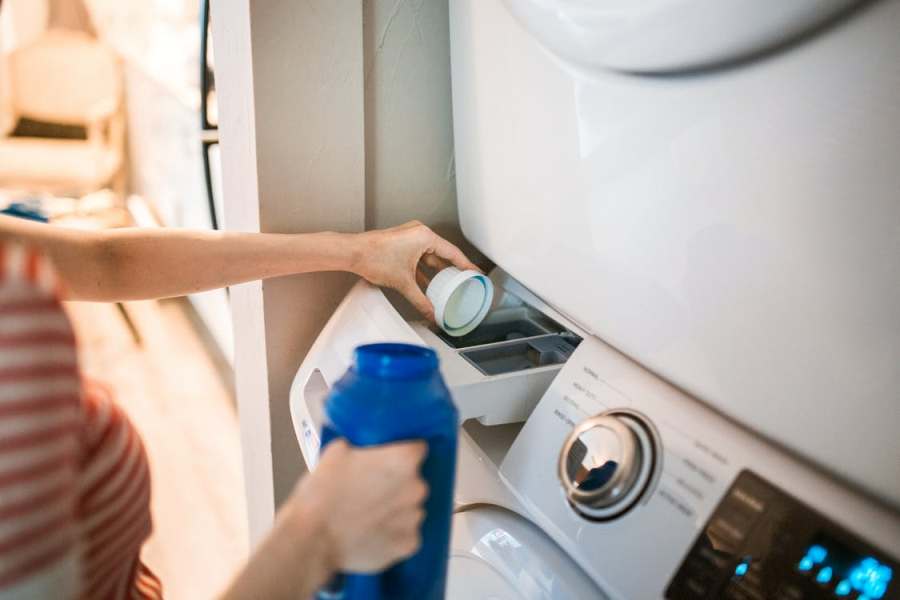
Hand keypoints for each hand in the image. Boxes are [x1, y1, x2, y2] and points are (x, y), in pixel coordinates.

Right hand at [287, 439, 428, 572]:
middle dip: (396, 484)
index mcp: (402, 461)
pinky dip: (393, 534)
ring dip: (395, 510)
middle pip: (414, 481)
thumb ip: (358, 446)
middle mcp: (416, 488)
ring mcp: (414, 518)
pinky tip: (372, 533)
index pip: (417, 449)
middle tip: (371, 490)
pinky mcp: (408, 545)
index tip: (388, 461)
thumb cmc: (322, 496)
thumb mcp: (335, 453)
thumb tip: (359, 448)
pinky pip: (406, 535)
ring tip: (368, 515)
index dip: (400, 454)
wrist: (311, 539)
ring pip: (410, 509)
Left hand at [350, 221, 479, 320]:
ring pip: (430, 256)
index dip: (466, 265)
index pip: (453, 253)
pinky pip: (420, 257)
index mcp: (425, 237)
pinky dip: (425, 270)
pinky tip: (428, 283)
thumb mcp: (404, 283)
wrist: (352, 253)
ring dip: (437, 271)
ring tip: (448, 285)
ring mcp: (410, 237)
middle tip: (464, 281)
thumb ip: (421, 300)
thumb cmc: (374, 257)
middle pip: (443, 254)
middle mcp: (419, 233)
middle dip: (452, 270)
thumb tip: (431, 312)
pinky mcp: (402, 243)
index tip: (475, 273)